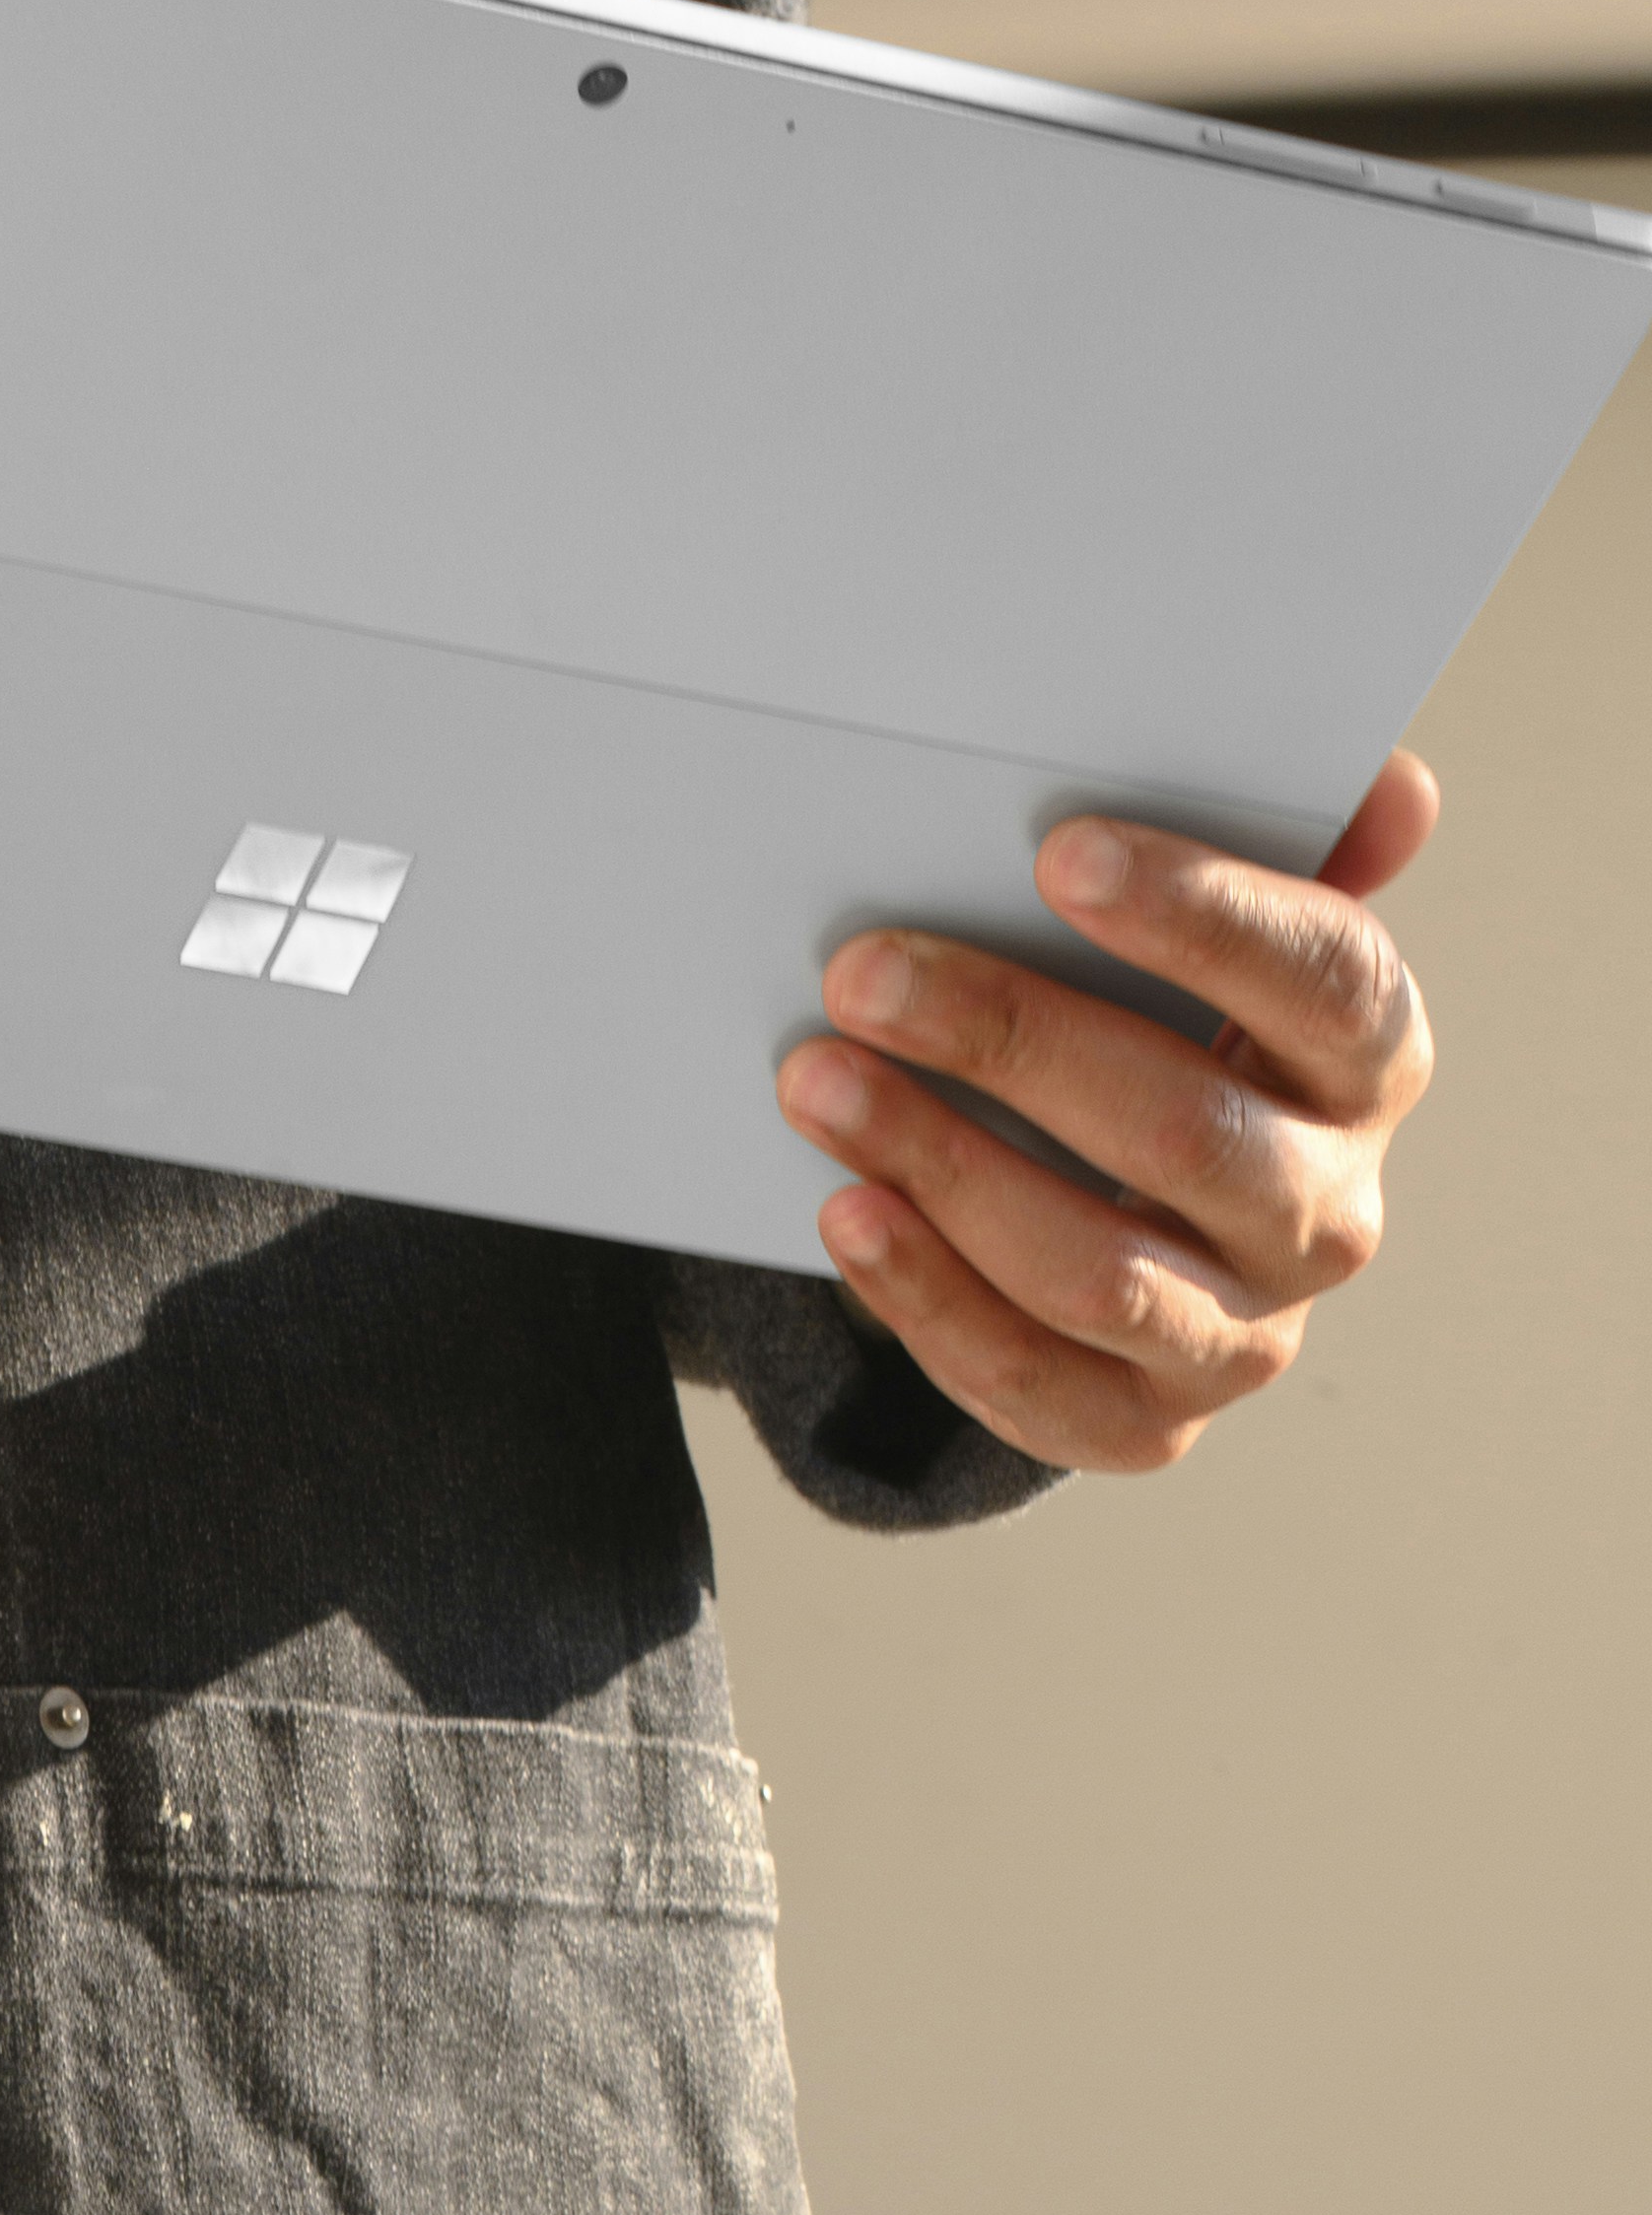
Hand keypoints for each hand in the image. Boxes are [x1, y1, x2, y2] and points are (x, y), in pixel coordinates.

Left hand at [771, 758, 1438, 1473]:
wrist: (1133, 1222)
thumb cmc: (1173, 1040)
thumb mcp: (1223, 939)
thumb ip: (1299, 845)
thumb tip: (1393, 790)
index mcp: (1372, 1066)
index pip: (1325, 981)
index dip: (1200, 916)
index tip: (1059, 853)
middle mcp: (1328, 1213)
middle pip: (1178, 1131)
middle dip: (1009, 1042)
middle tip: (864, 974)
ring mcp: (1243, 1336)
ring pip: (1093, 1271)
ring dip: (942, 1169)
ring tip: (820, 1085)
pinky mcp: (1142, 1424)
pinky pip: (1027, 1377)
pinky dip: (925, 1295)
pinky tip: (850, 1211)